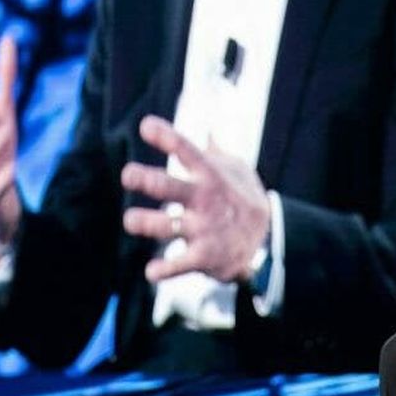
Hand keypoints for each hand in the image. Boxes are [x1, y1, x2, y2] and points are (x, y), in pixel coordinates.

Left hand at [120, 115, 269, 283]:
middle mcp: (204, 199)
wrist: (267, 240)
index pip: (186, 150)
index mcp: (209, 175)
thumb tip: (207, 123)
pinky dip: (164, 270)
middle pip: (169, 187)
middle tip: (128, 175)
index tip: (146, 126)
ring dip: (146, 223)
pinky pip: (179, 265)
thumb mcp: (236, 169)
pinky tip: (152, 271)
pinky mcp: (203, 256)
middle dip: (146, 180)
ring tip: (131, 220)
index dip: (166, 137)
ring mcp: (203, 228)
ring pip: (167, 226)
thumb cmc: (241, 198)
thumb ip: (215, 149)